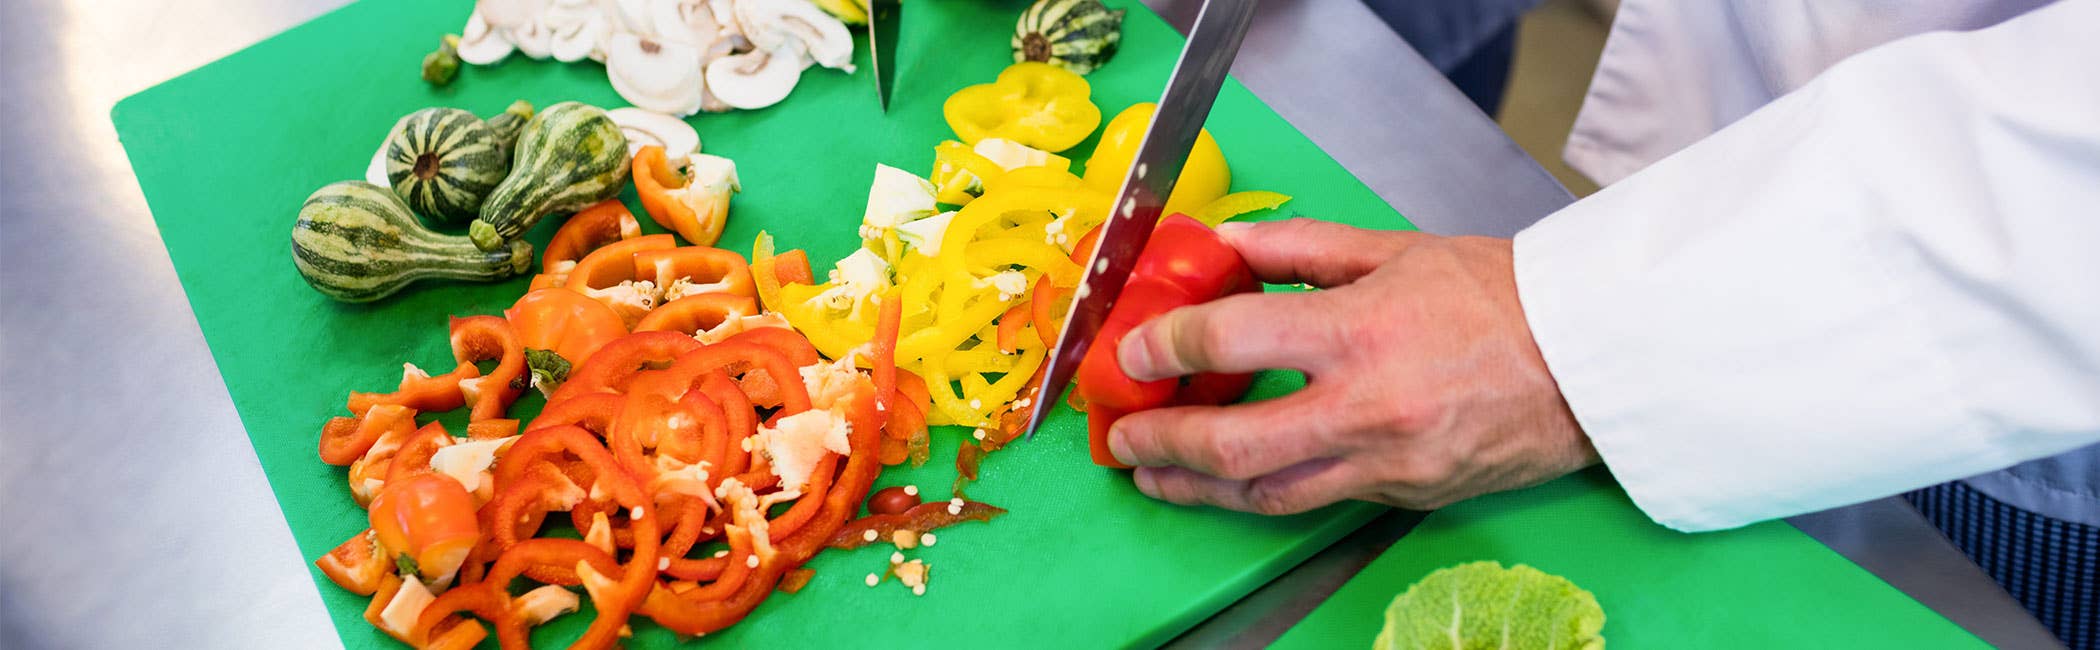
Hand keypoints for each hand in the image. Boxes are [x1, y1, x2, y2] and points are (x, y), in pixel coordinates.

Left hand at [1106, 219, 1596, 513]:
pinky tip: (1230, 482)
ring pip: (1265, 492)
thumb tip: (1225, 248)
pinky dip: (1261, 493)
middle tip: (1123, 433)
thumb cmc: (1503, 297)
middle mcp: (1367, 406)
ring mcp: (1386, 461)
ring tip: (1156, 474)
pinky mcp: (1404, 493)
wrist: (1592, 360)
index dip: (1167, 347)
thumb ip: (1299, 250)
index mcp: (1359, 330)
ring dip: (1198, 487)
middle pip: (1232, 443)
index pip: (1229, 342)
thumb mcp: (1395, 249)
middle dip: (1162, 442)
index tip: (1137, 350)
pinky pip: (1314, 499)